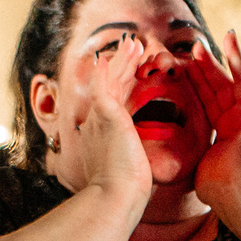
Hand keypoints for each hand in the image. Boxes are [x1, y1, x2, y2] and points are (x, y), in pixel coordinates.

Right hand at [63, 32, 153, 203]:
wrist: (115, 197)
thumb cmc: (126, 194)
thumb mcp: (130, 173)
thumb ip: (133, 164)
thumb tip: (142, 173)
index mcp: (106, 136)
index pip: (117, 103)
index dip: (126, 85)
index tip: (135, 72)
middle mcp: (99, 123)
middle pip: (113, 86)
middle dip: (124, 67)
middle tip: (136, 48)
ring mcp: (100, 116)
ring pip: (111, 79)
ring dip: (123, 59)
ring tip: (135, 42)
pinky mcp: (106, 112)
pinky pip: (105, 80)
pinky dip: (111, 64)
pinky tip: (122, 49)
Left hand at [185, 30, 240, 207]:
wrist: (237, 193)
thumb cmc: (217, 186)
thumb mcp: (196, 166)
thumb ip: (189, 156)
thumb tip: (167, 161)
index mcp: (221, 132)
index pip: (207, 99)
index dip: (196, 80)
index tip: (182, 63)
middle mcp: (237, 123)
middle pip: (222, 85)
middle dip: (209, 64)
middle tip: (196, 45)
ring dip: (236, 59)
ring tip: (227, 35)